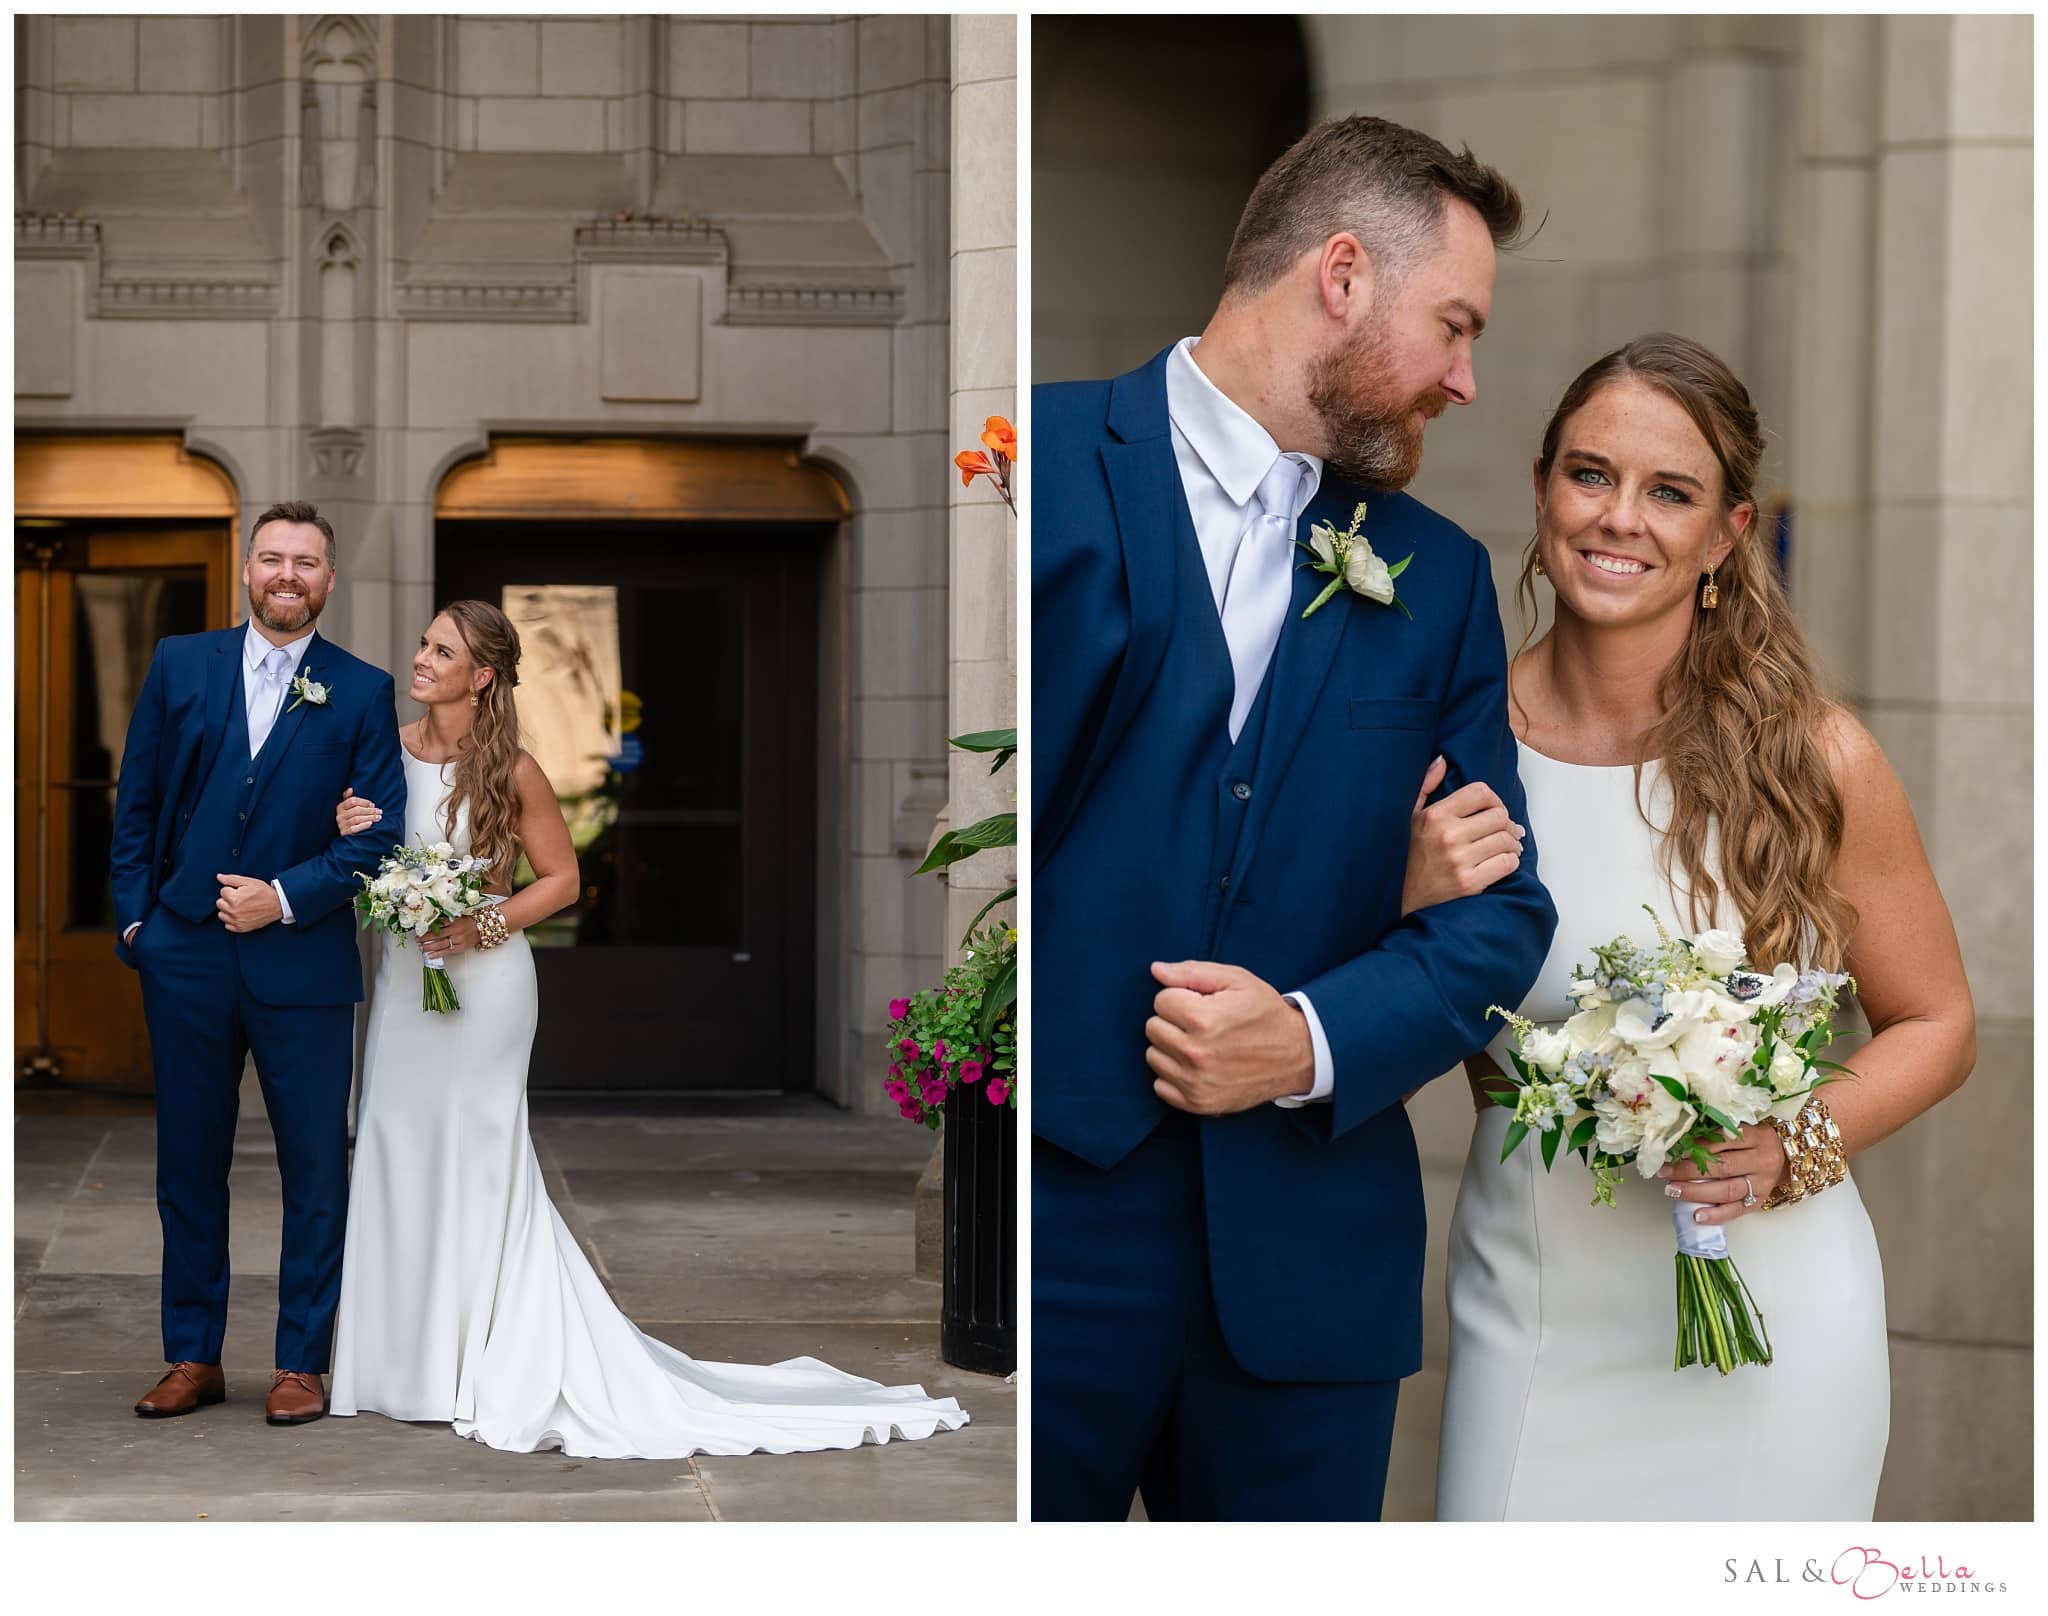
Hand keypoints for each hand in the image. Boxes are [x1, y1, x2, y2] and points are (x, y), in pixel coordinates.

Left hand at [215, 874, 281, 932]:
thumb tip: (219, 877)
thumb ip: (232, 879)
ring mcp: (236, 921)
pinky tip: (240, 915)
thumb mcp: (249, 882)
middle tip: (241, 898)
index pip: (222, 892)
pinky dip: (232, 921)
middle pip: (219, 903)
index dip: (232, 890)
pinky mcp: (240, 928)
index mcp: (234, 898)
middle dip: (228, 899)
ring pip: (221, 914)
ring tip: (240, 907)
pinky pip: (227, 925)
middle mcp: (233, 911)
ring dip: (228, 910)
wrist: (278, 905)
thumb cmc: (264, 892)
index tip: (241, 891)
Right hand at [337, 787, 381, 836]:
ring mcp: (341, 825)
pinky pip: (354, 829)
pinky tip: (370, 823)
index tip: (373, 804)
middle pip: (356, 810)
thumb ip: (348, 798)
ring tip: (378, 817)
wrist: (346, 834)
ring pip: (356, 819)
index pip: (352, 801)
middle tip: (379, 811)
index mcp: (340, 807)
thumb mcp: (347, 808)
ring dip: (369, 817)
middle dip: (369, 810)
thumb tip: (350, 789)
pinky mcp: (344, 833)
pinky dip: (363, 825)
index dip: (364, 802)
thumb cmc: (349, 818)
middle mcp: (339, 815)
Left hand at [420, 915, 479, 960]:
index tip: (420, 930)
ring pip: (441, 945)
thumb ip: (445, 920)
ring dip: (429, 947)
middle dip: (425, 938)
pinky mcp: (461, 948)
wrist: (482, 928)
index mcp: (454, 922)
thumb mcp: (457, 917)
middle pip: (437, 935)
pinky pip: (447, 952)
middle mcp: (456, 931)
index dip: (428, 929)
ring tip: (421, 948)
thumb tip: (431, 924)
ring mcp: (458, 940)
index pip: (438, 925)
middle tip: (417, 940)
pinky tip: (430, 955)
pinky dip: (438, 954)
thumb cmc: (469, 922)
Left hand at [1145, 960, 1314, 1114]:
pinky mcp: (1198, 1104)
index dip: (1181, 997)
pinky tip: (1196, 1066)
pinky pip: (1160, 1086)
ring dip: (1171, 1048)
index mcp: (1203, 1019)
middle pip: (1152, 1028)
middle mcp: (1196, 1054)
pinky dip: (1174, 1075)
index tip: (1202, 1004)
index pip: (1160, 1001)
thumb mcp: (1237, 980)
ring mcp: (1196, 1082)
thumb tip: (1155, 970)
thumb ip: (1192, 972)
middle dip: (1173, 1021)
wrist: (1297, 1055)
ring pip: (1153, 1056)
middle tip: (1201, 1024)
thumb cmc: (1265, 1013)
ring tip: (1200, 1044)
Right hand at [1402, 755, 1524, 914]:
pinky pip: (1507, 863)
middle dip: (1505, 822)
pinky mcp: (1470, 883)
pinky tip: (1501, 861)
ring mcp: (1459, 860)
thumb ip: (1425, 786)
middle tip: (1504, 829)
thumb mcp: (1408, 817)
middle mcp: (1447, 836)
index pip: (1481, 792)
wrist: (1401, 900)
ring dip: (1511, 842)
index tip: (1491, 809)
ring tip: (1507, 845)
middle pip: (1499, 815)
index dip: (1493, 799)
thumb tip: (1442, 760)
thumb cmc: (1406, 857)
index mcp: (1435, 815)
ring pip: (1506, 839)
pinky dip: (1510, 861)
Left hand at [1658, 1122, 1786, 1225]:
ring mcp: (1761, 1184)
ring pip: (1727, 1190)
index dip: (1699, 1146)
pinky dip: (1716, 1215)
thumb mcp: (1744, 1128)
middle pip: (1723, 1167)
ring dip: (1696, 1192)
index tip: (1676, 1150)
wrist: (1785, 1156)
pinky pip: (1736, 1211)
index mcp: (1757, 1137)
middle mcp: (1761, 1161)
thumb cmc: (1756, 1140)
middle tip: (1666, 1173)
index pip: (1726, 1140)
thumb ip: (1719, 1133)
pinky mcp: (1759, 1201)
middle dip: (1690, 1170)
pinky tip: (1697, 1215)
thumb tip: (1682, 1140)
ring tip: (1673, 1191)